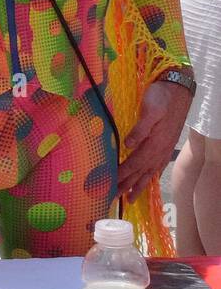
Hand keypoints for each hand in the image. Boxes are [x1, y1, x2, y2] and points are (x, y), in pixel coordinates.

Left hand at [116, 79, 192, 202]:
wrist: (178, 90)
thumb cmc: (161, 97)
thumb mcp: (150, 110)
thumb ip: (140, 128)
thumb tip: (128, 144)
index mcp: (155, 143)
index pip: (134, 163)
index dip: (122, 175)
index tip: (110, 185)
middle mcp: (160, 149)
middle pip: (141, 172)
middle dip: (127, 185)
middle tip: (114, 198)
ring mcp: (164, 148)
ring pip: (149, 171)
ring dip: (139, 185)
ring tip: (130, 198)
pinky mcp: (166, 144)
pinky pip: (157, 165)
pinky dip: (150, 175)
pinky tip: (146, 179)